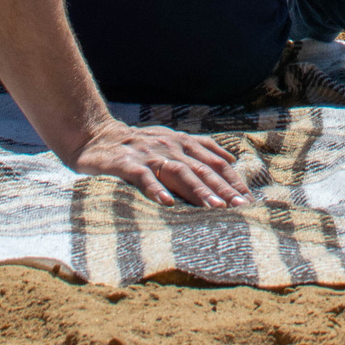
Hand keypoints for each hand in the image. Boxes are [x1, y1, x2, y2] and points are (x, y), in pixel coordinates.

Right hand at [72, 119, 250, 207]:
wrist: (96, 136)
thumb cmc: (139, 145)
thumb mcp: (172, 141)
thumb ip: (200, 149)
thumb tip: (231, 159)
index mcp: (184, 143)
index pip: (215, 162)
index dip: (232, 180)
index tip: (248, 199)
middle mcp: (171, 147)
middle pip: (202, 169)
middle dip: (223, 189)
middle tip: (240, 208)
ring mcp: (149, 155)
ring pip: (178, 173)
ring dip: (198, 191)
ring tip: (214, 208)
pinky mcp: (126, 164)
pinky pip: (143, 177)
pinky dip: (155, 189)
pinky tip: (166, 203)